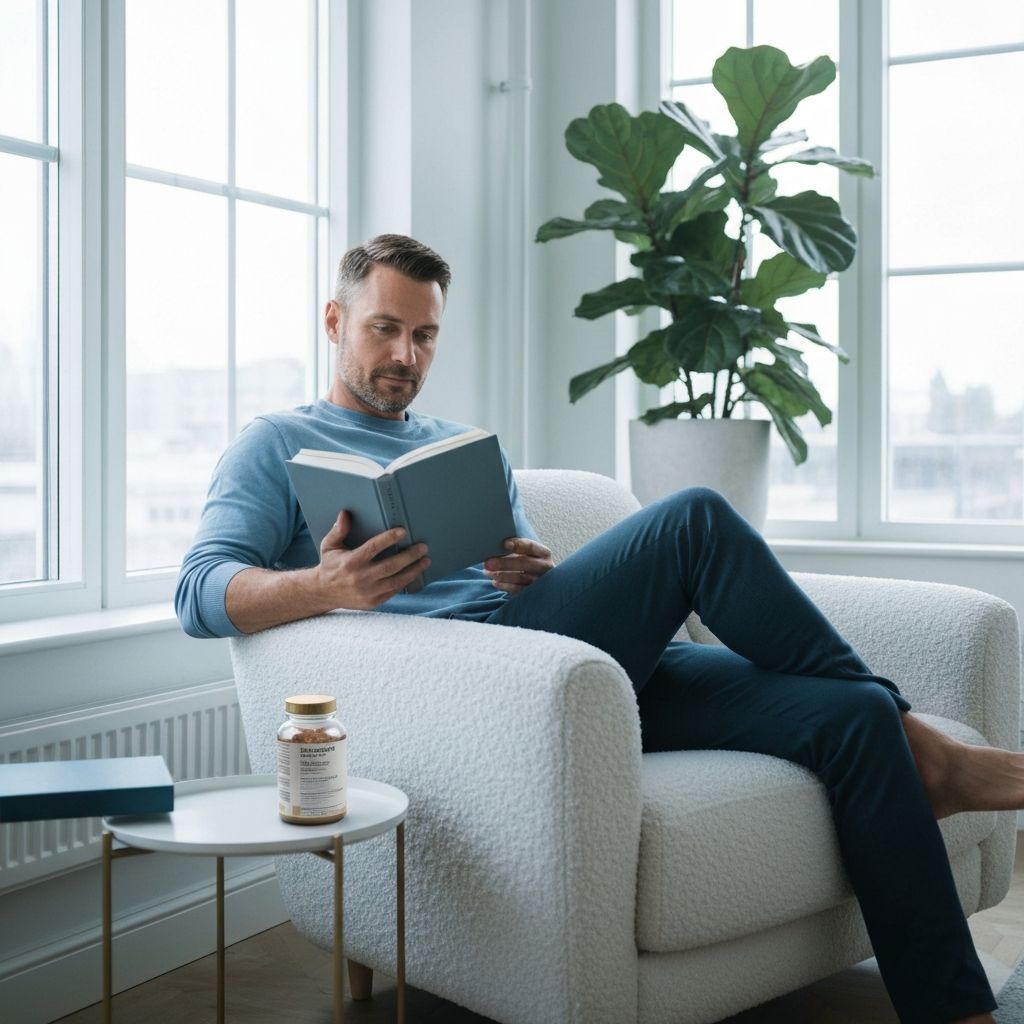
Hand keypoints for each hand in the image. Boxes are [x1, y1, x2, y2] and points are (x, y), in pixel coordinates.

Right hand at [316, 510, 430, 608]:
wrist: (324, 593)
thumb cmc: (330, 565)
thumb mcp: (329, 546)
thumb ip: (338, 530)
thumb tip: (345, 513)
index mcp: (351, 562)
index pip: (373, 548)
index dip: (388, 539)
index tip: (403, 531)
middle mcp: (360, 578)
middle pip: (390, 566)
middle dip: (409, 556)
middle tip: (423, 547)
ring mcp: (368, 592)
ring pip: (396, 581)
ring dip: (413, 570)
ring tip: (425, 560)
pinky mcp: (373, 602)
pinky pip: (394, 591)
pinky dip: (406, 582)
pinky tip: (415, 573)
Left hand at [484, 537, 554, 594]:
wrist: (538, 582)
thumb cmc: (527, 563)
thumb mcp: (526, 554)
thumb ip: (515, 550)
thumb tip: (494, 546)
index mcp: (543, 553)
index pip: (531, 546)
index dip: (519, 545)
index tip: (505, 544)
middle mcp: (544, 567)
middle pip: (525, 563)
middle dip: (505, 562)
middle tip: (488, 562)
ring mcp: (540, 581)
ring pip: (520, 577)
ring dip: (502, 575)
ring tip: (487, 572)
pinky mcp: (533, 593)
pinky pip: (518, 590)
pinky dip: (505, 586)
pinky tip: (495, 582)